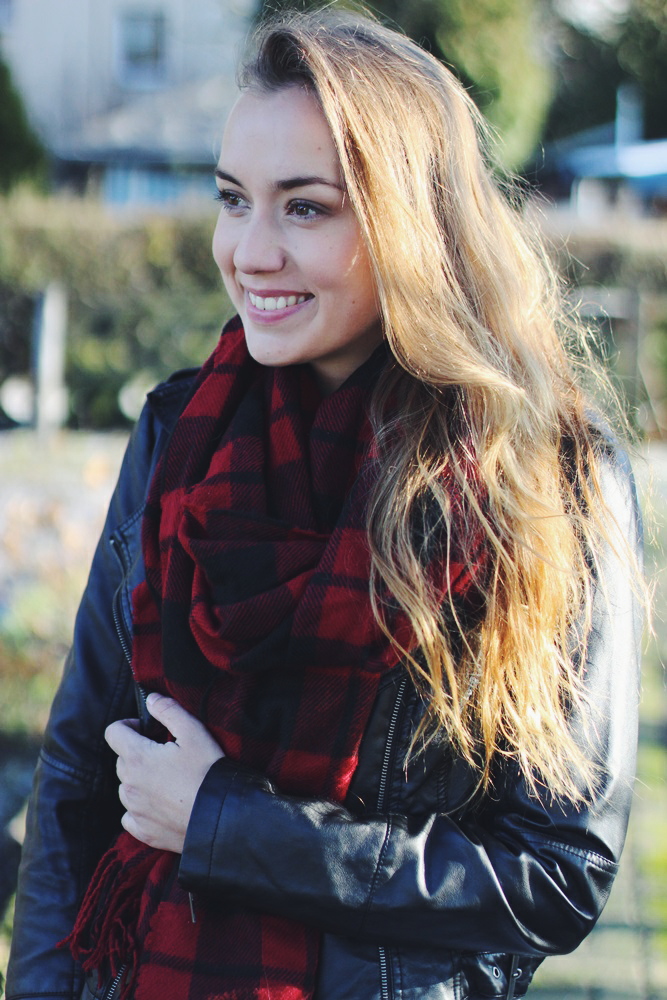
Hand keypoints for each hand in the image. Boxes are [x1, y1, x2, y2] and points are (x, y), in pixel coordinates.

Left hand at [105, 693, 224, 853]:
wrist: (221, 816)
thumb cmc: (207, 771)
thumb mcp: (194, 732)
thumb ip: (168, 710)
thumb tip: (150, 699)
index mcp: (137, 757)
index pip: (113, 732)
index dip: (128, 725)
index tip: (146, 730)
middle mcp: (129, 784)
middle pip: (121, 759)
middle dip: (138, 752)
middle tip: (165, 754)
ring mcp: (134, 810)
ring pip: (126, 787)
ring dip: (139, 780)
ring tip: (167, 779)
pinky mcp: (143, 830)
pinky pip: (130, 815)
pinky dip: (141, 807)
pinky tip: (161, 804)